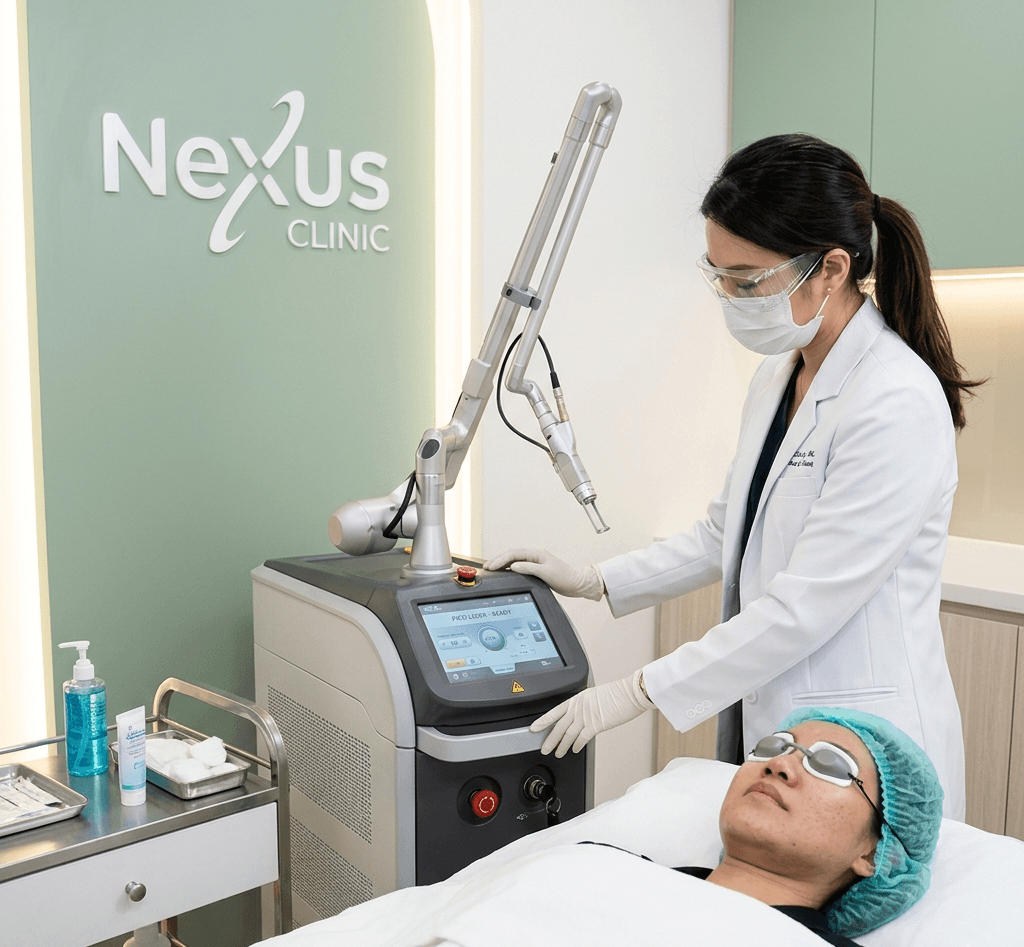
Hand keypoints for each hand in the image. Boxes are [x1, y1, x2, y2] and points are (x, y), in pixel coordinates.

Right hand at [483, 548, 604, 599]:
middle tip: (486, 568)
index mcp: (536, 554)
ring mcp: (535, 564)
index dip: (500, 559)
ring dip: (503, 565)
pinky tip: (505, 575)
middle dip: (498, 561)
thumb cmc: (565, 577)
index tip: (490, 566)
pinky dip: (510, 571)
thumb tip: (513, 566)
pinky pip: (519, 569)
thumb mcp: (546, 573)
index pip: (513, 554)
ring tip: (492, 570)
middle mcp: (535, 557)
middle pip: (511, 556)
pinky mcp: (537, 571)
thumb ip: (529, 568)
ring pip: (514, 562)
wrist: (578, 584)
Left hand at [530, 670, 653, 756]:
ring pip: (568, 734)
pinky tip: (575, 749)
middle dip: (550, 739)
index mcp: (578, 698)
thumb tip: (580, 717)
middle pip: (559, 726)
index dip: (543, 721)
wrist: (630, 693)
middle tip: (544, 748)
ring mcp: (587, 716)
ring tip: (558, 753)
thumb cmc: (618, 694)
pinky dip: (577, 745)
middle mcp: (579, 707)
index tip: (535, 728)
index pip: (555, 711)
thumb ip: (585, 706)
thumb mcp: (596, 696)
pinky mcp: (596, 725)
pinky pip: (582, 738)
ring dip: (562, 745)